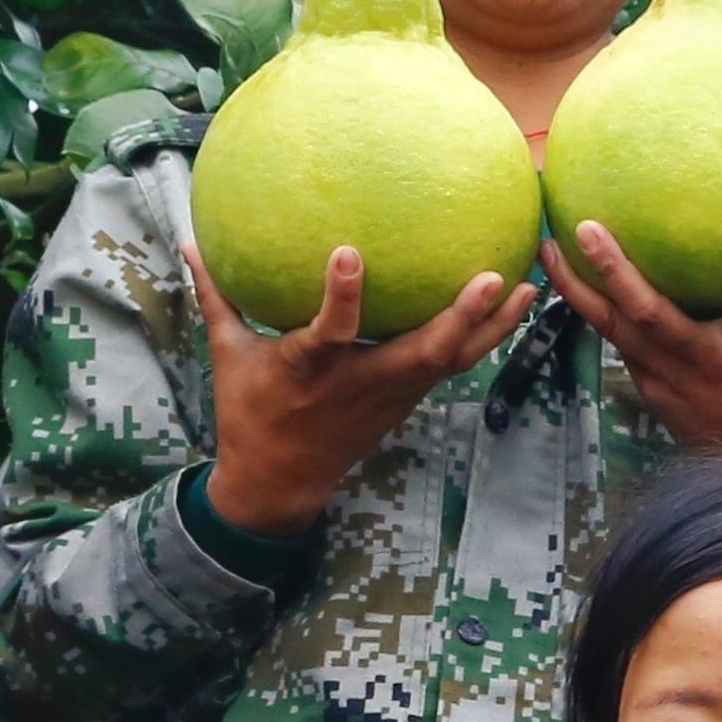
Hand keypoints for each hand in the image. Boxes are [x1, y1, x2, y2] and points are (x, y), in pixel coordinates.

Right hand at [197, 247, 531, 539]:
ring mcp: (394, 393)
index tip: (350, 252)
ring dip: (493, 327)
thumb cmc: (251, 411)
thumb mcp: (229, 353)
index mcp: (311, 368)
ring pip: (454, 361)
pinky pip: (455, 365)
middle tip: (494, 275)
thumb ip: (218, 295)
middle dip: (461, 318)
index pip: (330, 331)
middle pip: (424, 353)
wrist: (282, 479)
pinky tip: (512, 306)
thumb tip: (192, 241)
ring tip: (529, 284)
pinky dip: (484, 337)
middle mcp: (362, 382)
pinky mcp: (410, 398)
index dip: (342, 296)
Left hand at [541, 215, 721, 456]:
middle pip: (652, 314)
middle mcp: (703, 361)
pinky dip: (587, 309)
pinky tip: (562, 277)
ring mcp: (669, 375)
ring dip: (577, 287)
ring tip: (548, 246)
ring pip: (614, 327)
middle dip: (619, 271)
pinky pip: (614, 340)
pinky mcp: (648, 385)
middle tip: (590, 226)